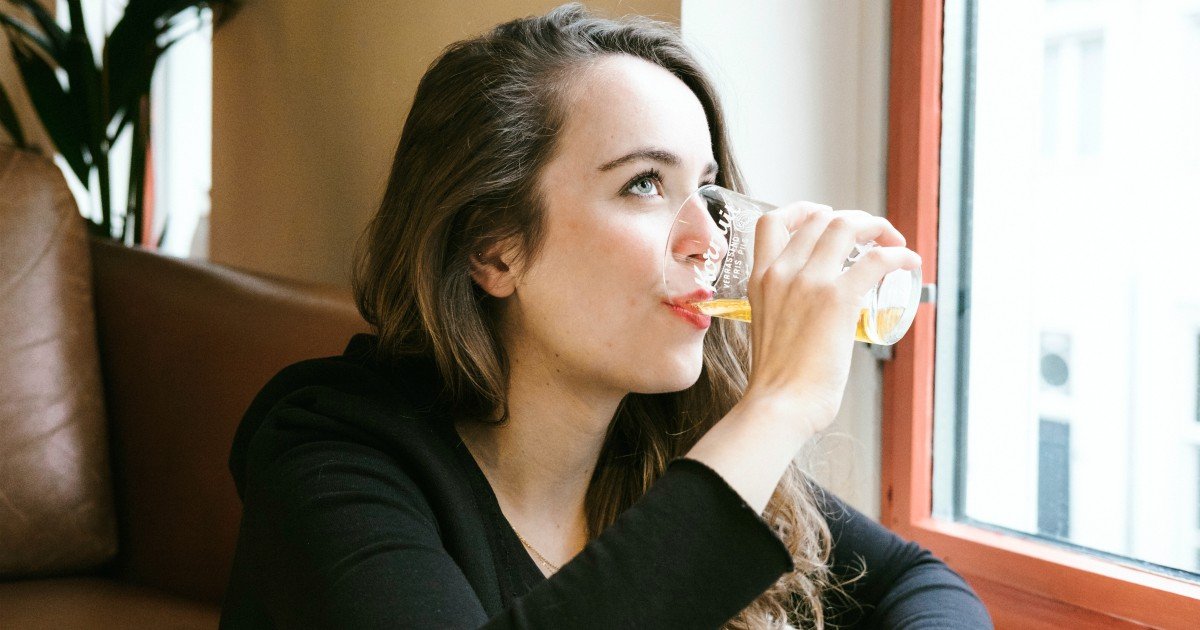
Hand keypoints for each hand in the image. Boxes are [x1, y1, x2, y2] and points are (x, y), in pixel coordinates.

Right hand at [741, 203, 920, 436]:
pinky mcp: (837, 299)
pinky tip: (909, 262)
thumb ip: (784, 312)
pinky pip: (876, 260)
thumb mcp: (766, 329)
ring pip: (846, 226)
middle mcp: (781, 272)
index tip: (823, 218)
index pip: (773, 222)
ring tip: (892, 242)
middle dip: (851, 219)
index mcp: (760, 280)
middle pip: (819, 218)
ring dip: (876, 227)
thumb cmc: (777, 383)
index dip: (803, 211)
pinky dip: (898, 255)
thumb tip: (810, 323)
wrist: (779, 406)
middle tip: (871, 236)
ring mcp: (808, 282)